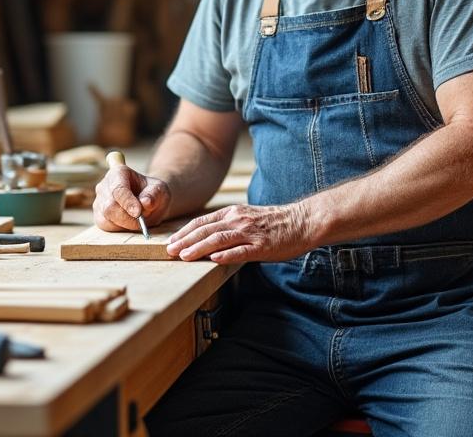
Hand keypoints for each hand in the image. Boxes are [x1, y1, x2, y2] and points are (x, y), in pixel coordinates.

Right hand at [93, 164, 171, 231]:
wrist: (149, 201)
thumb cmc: (154, 192)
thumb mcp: (160, 190)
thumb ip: (154, 194)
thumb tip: (145, 202)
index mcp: (119, 172)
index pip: (119, 189)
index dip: (127, 202)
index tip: (138, 213)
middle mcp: (105, 185)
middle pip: (110, 206)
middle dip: (128, 217)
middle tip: (143, 221)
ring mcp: (99, 201)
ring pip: (106, 218)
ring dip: (125, 224)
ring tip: (139, 220)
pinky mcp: (99, 215)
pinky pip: (106, 226)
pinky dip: (120, 228)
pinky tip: (130, 223)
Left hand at [166, 204, 312, 263]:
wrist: (302, 221)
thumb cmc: (274, 223)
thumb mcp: (247, 218)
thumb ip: (228, 226)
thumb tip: (207, 239)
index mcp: (233, 213)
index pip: (202, 222)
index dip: (185, 232)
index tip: (171, 242)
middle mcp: (238, 220)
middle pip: (206, 230)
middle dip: (185, 241)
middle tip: (169, 251)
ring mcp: (250, 233)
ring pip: (218, 239)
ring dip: (199, 248)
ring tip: (184, 256)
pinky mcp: (261, 246)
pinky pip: (240, 251)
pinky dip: (225, 255)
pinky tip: (212, 260)